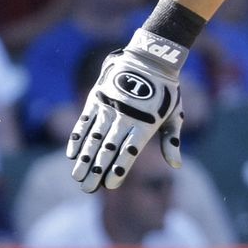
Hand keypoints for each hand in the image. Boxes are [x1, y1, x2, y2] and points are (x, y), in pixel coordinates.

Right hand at [67, 29, 186, 191]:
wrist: (150, 59)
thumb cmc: (166, 92)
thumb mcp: (175, 114)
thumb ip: (171, 140)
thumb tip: (176, 165)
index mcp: (146, 123)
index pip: (130, 151)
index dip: (119, 168)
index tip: (110, 185)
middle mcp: (126, 117)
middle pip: (108, 148)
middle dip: (97, 169)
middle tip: (87, 188)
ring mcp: (110, 107)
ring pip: (94, 137)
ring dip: (84, 158)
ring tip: (76, 176)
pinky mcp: (98, 98)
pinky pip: (85, 121)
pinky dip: (77, 137)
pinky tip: (71, 154)